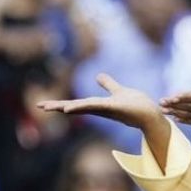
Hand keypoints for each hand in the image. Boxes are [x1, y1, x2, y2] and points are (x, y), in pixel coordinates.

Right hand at [37, 73, 162, 130]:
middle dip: (57, 106)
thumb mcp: (119, 90)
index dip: (60, 104)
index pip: (76, 104)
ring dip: (65, 107)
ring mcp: (105, 108)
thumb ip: (108, 84)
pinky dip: (82, 106)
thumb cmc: (136, 105)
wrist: (150, 114)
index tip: (44, 105)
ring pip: (81, 106)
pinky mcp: (113, 107)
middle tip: (40, 106)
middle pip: (74, 106)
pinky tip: (69, 109)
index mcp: (97, 105)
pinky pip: (94, 105)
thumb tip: (97, 76)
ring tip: (49, 107)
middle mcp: (99, 108)